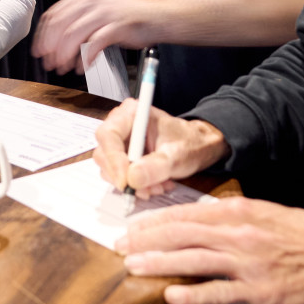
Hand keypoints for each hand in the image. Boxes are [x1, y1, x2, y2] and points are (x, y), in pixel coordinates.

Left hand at [32, 0, 156, 73]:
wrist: (156, 16)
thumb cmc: (126, 18)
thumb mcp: (98, 14)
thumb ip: (78, 22)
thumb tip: (55, 43)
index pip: (54, 15)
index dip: (43, 35)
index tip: (39, 50)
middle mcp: (92, 3)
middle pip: (61, 25)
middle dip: (51, 47)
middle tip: (49, 62)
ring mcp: (105, 13)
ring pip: (74, 34)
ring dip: (65, 54)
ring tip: (63, 67)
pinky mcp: (117, 27)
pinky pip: (94, 43)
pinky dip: (85, 58)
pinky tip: (82, 67)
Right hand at [93, 99, 226, 197]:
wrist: (198, 147)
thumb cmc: (190, 143)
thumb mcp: (178, 155)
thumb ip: (156, 165)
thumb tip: (131, 178)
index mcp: (132, 113)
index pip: (108, 135)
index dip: (113, 160)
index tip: (126, 182)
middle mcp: (121, 125)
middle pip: (105, 153)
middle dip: (124, 176)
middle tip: (146, 189)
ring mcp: (120, 142)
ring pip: (109, 168)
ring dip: (132, 184)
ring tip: (158, 186)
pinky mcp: (122, 157)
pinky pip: (119, 176)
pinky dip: (136, 185)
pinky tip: (155, 185)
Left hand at [116, 197, 303, 303]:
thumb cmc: (302, 235)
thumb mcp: (264, 213)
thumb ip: (230, 217)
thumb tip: (197, 220)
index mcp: (239, 212)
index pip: (186, 214)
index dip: (155, 221)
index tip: (132, 227)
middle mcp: (239, 234)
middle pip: (182, 235)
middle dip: (146, 240)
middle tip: (120, 246)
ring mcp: (247, 264)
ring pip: (193, 261)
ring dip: (159, 263)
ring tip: (133, 266)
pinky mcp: (258, 292)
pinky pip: (219, 293)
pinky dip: (194, 295)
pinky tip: (171, 295)